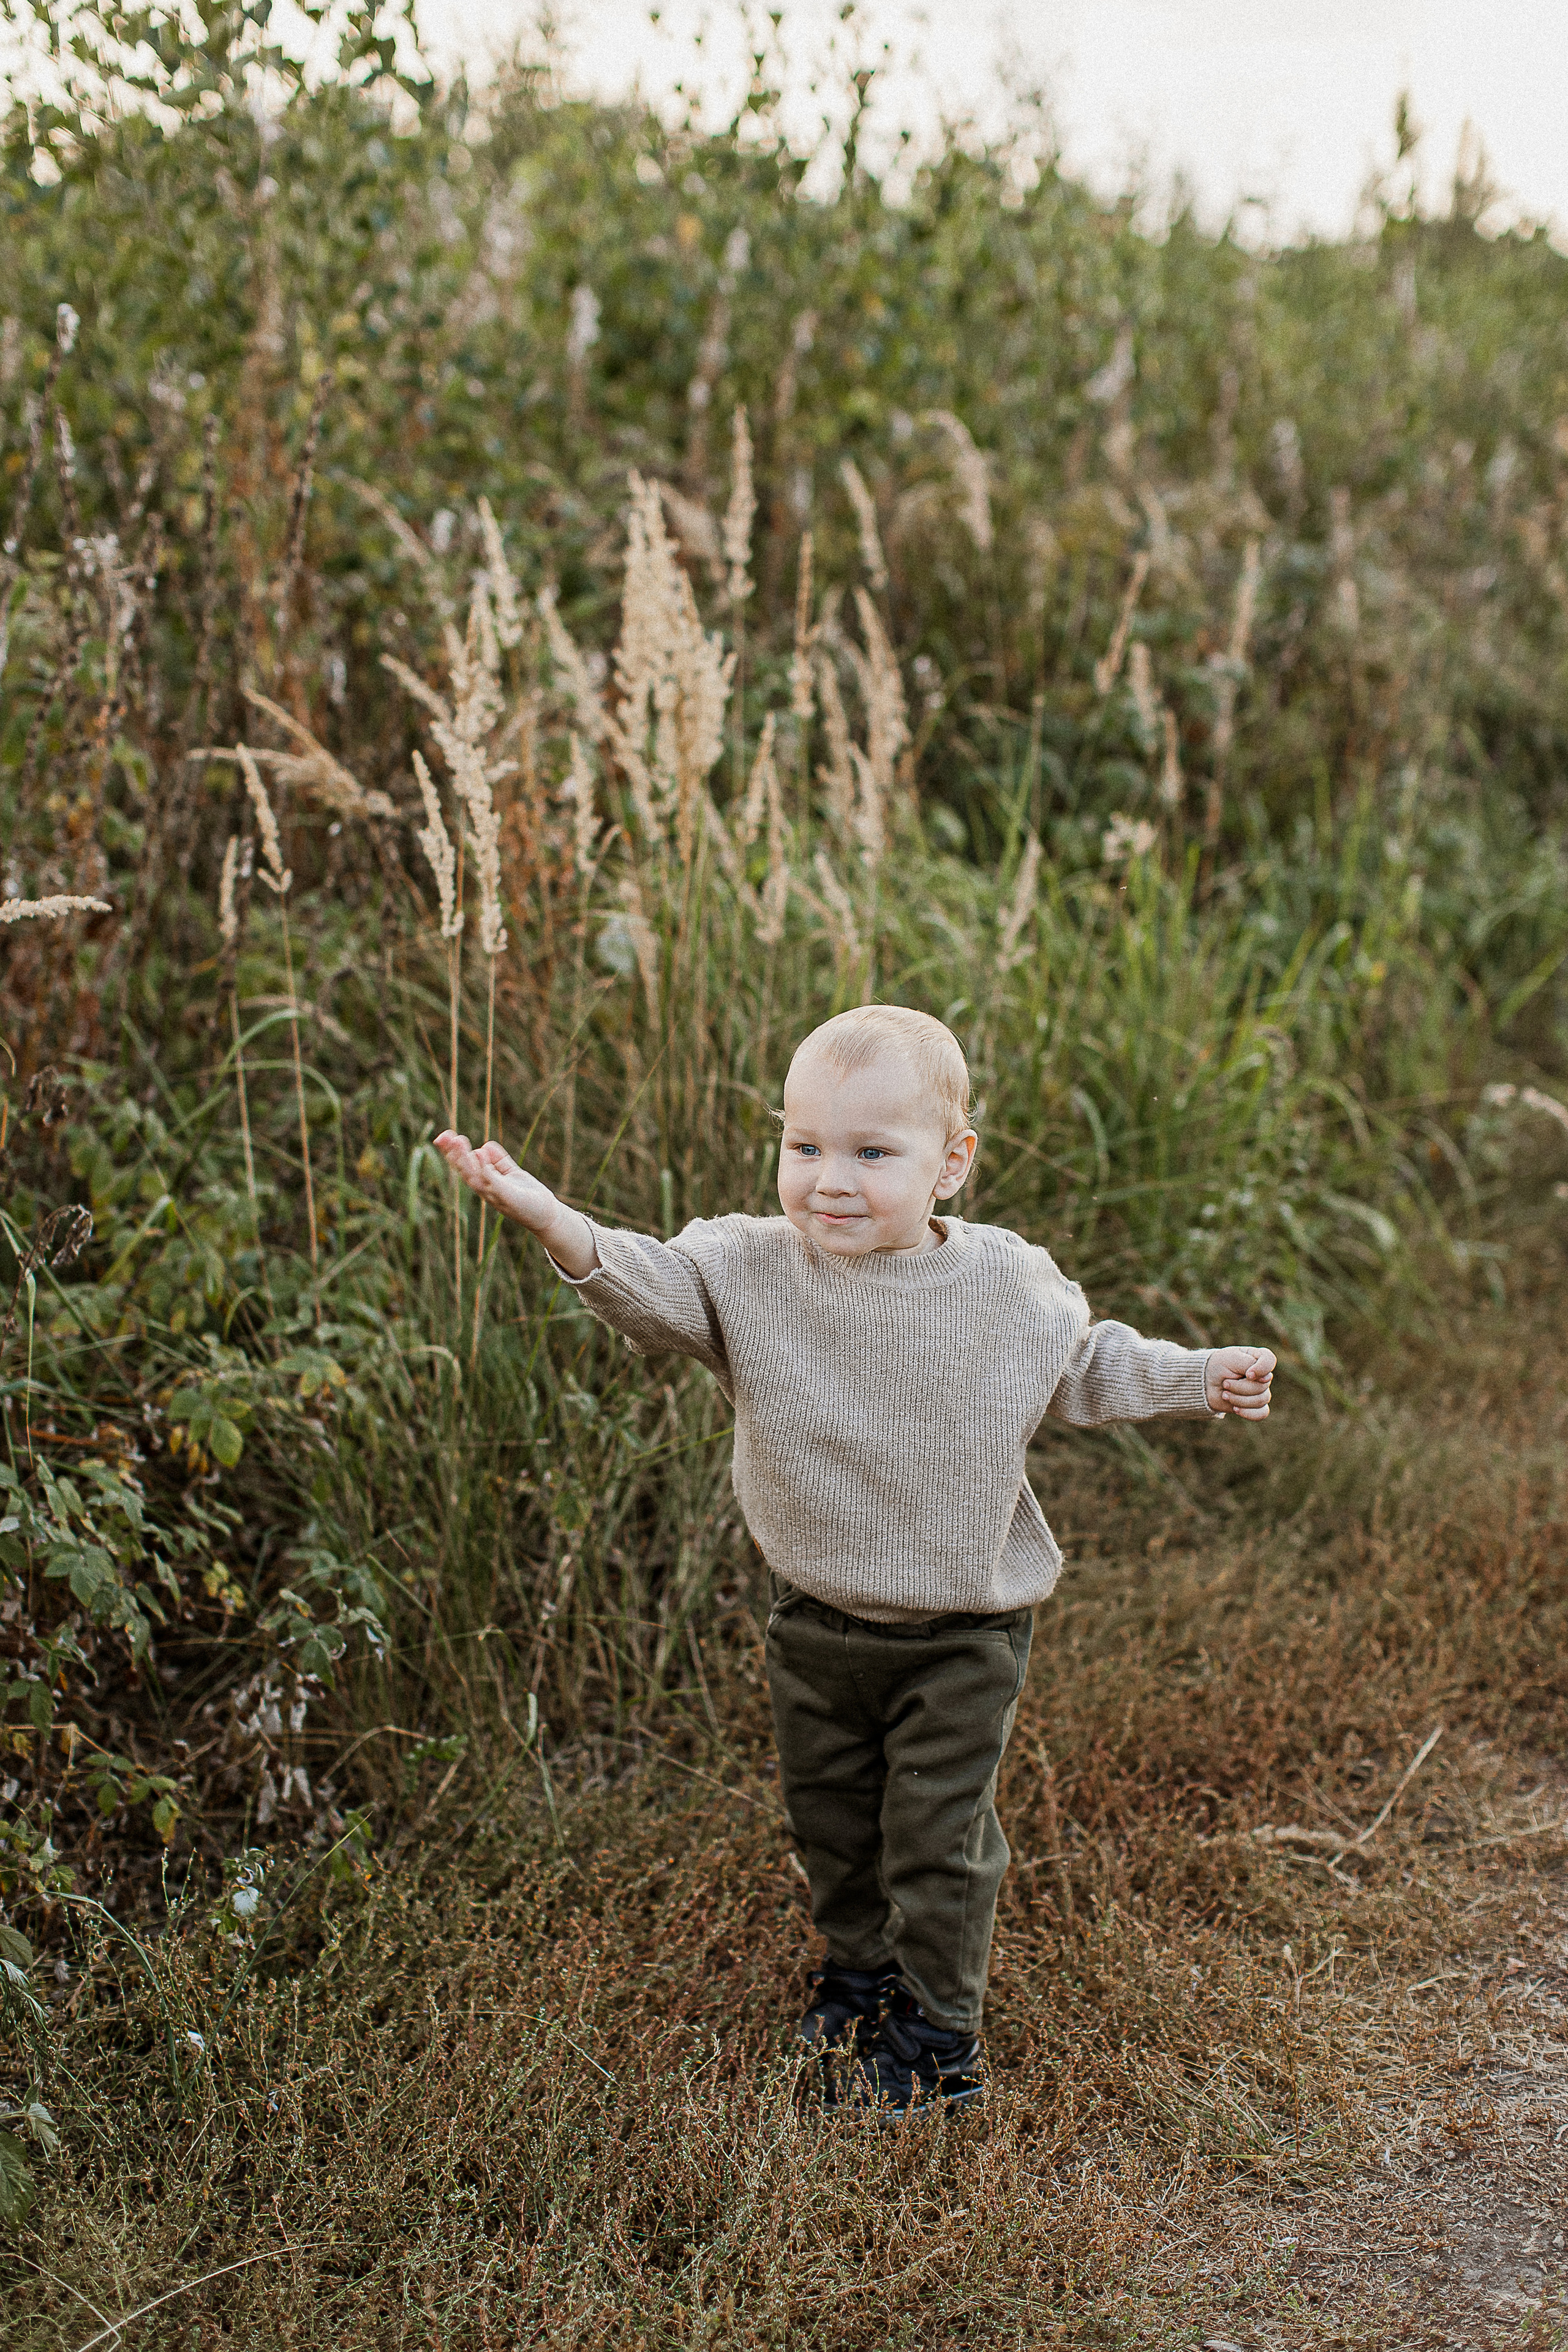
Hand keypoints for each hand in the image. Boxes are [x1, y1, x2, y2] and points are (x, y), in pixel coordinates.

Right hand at [432, 1133, 598, 1276]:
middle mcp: (486, 1190)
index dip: (452, 1153)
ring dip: (465, 1159)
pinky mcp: (508, 1197)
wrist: (546, 1215)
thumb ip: (499, 1160)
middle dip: (453, 1154)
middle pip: (464, 1171)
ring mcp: (495, 1195)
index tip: (443, 1137)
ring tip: (459, 1140)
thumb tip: (485, 1145)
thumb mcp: (511, 1173)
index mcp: (484, 1183)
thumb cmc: (527, 1196)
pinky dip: (485, 1169)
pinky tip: (479, 1154)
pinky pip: (493, 1182)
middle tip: (444, 1136)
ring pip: (475, 1176)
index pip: (464, 1166)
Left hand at [1205, 1345, 1275, 1419]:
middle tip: (1224, 1383)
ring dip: (1239, 1399)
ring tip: (1225, 1395)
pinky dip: (1248, 1413)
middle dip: (1239, 1387)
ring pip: (1261, 1400)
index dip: (1261, 1369)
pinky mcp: (1256, 1405)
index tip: (1247, 1374)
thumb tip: (1266, 1378)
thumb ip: (1249, 1363)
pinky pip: (1262, 1413)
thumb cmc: (1219, 1366)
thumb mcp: (1230, 1359)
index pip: (1269, 1360)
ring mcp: (1260, 1391)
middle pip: (1262, 1385)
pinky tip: (1235, 1409)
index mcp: (1257, 1357)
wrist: (1206, 1383)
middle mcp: (1262, 1374)